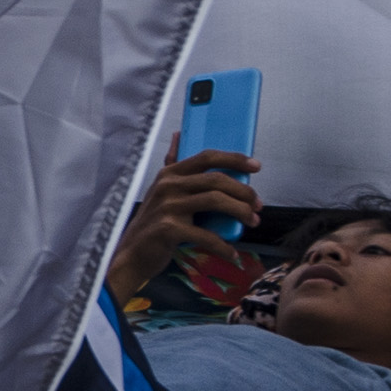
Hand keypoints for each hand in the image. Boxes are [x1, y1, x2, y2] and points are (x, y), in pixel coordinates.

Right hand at [109, 150, 257, 299]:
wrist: (131, 255)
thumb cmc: (152, 223)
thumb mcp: (160, 190)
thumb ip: (171, 164)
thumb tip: (179, 135)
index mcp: (170, 173)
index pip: (206, 157)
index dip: (234, 159)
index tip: (256, 166)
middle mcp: (168, 185)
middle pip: (216, 180)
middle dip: (243, 191)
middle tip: (258, 205)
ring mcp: (168, 206)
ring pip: (215, 201)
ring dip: (240, 212)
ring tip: (252, 221)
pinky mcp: (169, 229)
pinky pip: (206, 235)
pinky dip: (223, 246)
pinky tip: (232, 252)